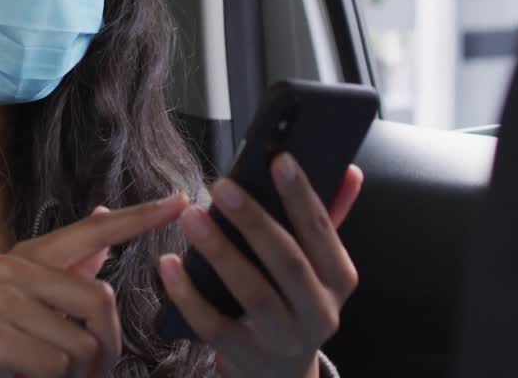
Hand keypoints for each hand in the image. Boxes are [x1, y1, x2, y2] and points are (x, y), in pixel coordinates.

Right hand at [0, 194, 189, 377]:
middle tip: (93, 376)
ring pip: (82, 342)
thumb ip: (67, 271)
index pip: (95, 232)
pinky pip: (55, 364)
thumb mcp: (30, 306)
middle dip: (107, 349)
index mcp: (30, 257)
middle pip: (100, 300)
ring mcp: (0, 297)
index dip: (139, 218)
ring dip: (77, 376)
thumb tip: (103, 227)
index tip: (181, 202)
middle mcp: (15, 267)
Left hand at [159, 158, 362, 377]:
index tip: (279, 159)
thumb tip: (349, 169)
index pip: (323, 231)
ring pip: (253, 294)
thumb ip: (328, 218)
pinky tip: (169, 266)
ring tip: (191, 218)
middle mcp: (318, 312)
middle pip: (288, 263)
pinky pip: (214, 326)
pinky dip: (189, 296)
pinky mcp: (246, 357)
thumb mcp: (318, 265)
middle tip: (222, 186)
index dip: (302, 195)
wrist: (281, 373)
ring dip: (220, 252)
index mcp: (338, 280)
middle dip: (255, 221)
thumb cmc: (295, 301)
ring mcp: (283, 339)